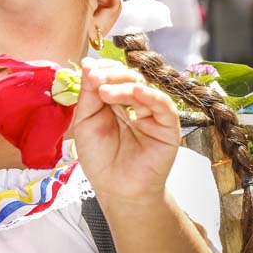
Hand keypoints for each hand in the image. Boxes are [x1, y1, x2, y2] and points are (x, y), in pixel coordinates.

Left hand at [71, 58, 180, 203]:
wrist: (116, 189)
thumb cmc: (100, 157)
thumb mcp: (85, 121)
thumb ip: (88, 94)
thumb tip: (88, 63)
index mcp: (114, 100)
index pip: (111, 75)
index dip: (102, 69)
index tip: (88, 68)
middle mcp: (135, 103)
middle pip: (127, 77)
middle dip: (110, 74)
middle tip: (95, 78)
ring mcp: (152, 113)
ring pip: (143, 88)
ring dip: (124, 84)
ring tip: (105, 90)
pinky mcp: (167, 126)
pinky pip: (163, 106)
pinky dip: (151, 96)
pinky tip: (136, 91)